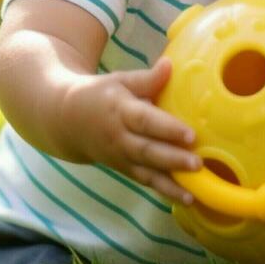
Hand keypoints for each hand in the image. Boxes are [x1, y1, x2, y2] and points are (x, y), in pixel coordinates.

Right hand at [59, 57, 199, 204]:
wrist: (66, 121)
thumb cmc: (100, 95)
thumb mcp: (119, 80)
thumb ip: (147, 78)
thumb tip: (170, 64)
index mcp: (120, 110)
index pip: (145, 121)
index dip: (167, 128)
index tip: (190, 134)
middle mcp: (119, 137)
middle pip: (147, 151)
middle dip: (172, 159)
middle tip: (197, 163)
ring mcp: (120, 157)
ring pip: (146, 173)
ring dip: (170, 184)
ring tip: (193, 193)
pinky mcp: (123, 170)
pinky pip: (145, 182)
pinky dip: (164, 191)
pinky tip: (185, 199)